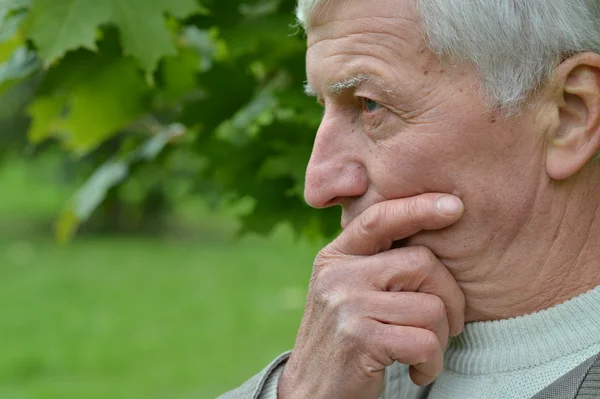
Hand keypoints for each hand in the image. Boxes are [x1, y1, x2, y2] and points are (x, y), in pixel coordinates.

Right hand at [278, 194, 465, 398]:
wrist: (312, 391)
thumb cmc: (345, 338)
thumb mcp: (348, 291)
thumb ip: (375, 263)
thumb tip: (431, 232)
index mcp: (336, 257)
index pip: (379, 219)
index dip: (418, 207)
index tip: (455, 206)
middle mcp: (338, 274)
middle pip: (423, 263)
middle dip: (450, 298)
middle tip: (449, 324)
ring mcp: (346, 305)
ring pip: (431, 308)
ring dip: (441, 339)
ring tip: (423, 353)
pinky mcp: (359, 339)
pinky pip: (424, 342)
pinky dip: (431, 363)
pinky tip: (416, 370)